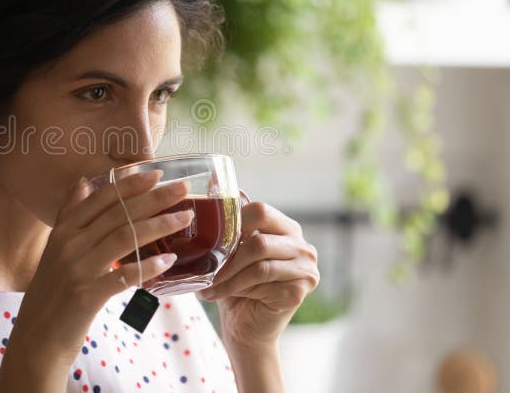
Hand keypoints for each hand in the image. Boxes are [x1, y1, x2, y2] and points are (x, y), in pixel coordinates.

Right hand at [3, 170, 193, 379]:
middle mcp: (68, 245)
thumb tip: (83, 182)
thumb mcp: (53, 249)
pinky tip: (168, 260)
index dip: (130, 184)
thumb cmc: (51, 294)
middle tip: (183, 188)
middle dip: (154, 198)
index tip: (157, 173)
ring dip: (158, 225)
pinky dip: (147, 266)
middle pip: (118, 213)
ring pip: (124, 237)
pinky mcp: (86, 296)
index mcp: (63, 231)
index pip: (101, 198)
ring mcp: (77, 270)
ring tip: (185, 218)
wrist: (35, 340)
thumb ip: (68, 215)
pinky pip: (123, 276)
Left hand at [197, 201, 319, 349]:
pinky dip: (234, 286)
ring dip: (226, 274)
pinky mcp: (301, 288)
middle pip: (259, 238)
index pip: (261, 210)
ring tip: (206, 283)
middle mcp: (301, 244)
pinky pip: (262, 280)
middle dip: (227, 254)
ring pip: (258, 260)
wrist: (246, 327)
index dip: (232, 221)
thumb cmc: (236, 285)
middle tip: (203, 266)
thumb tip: (211, 182)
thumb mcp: (230, 252)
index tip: (208, 236)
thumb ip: (227, 223)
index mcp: (285, 228)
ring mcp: (305, 267)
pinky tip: (217, 293)